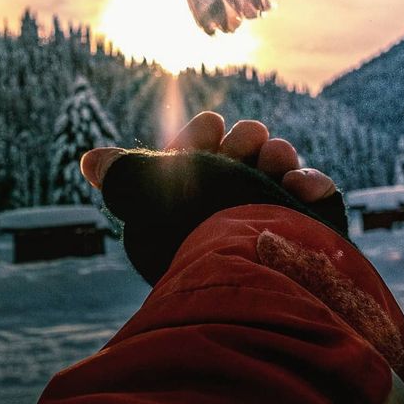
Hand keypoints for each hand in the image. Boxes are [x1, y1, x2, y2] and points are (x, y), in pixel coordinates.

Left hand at [80, 112, 346, 285]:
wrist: (256, 279)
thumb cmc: (199, 228)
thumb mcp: (149, 192)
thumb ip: (123, 173)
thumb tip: (89, 161)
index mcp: (189, 216)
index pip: (195, 169)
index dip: (200, 140)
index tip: (211, 124)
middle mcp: (228, 221)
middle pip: (240, 164)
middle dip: (244, 141)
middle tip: (249, 139)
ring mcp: (271, 227)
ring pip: (278, 173)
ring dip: (277, 156)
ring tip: (276, 159)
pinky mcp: (309, 235)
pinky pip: (313, 198)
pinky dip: (311, 185)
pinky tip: (299, 184)